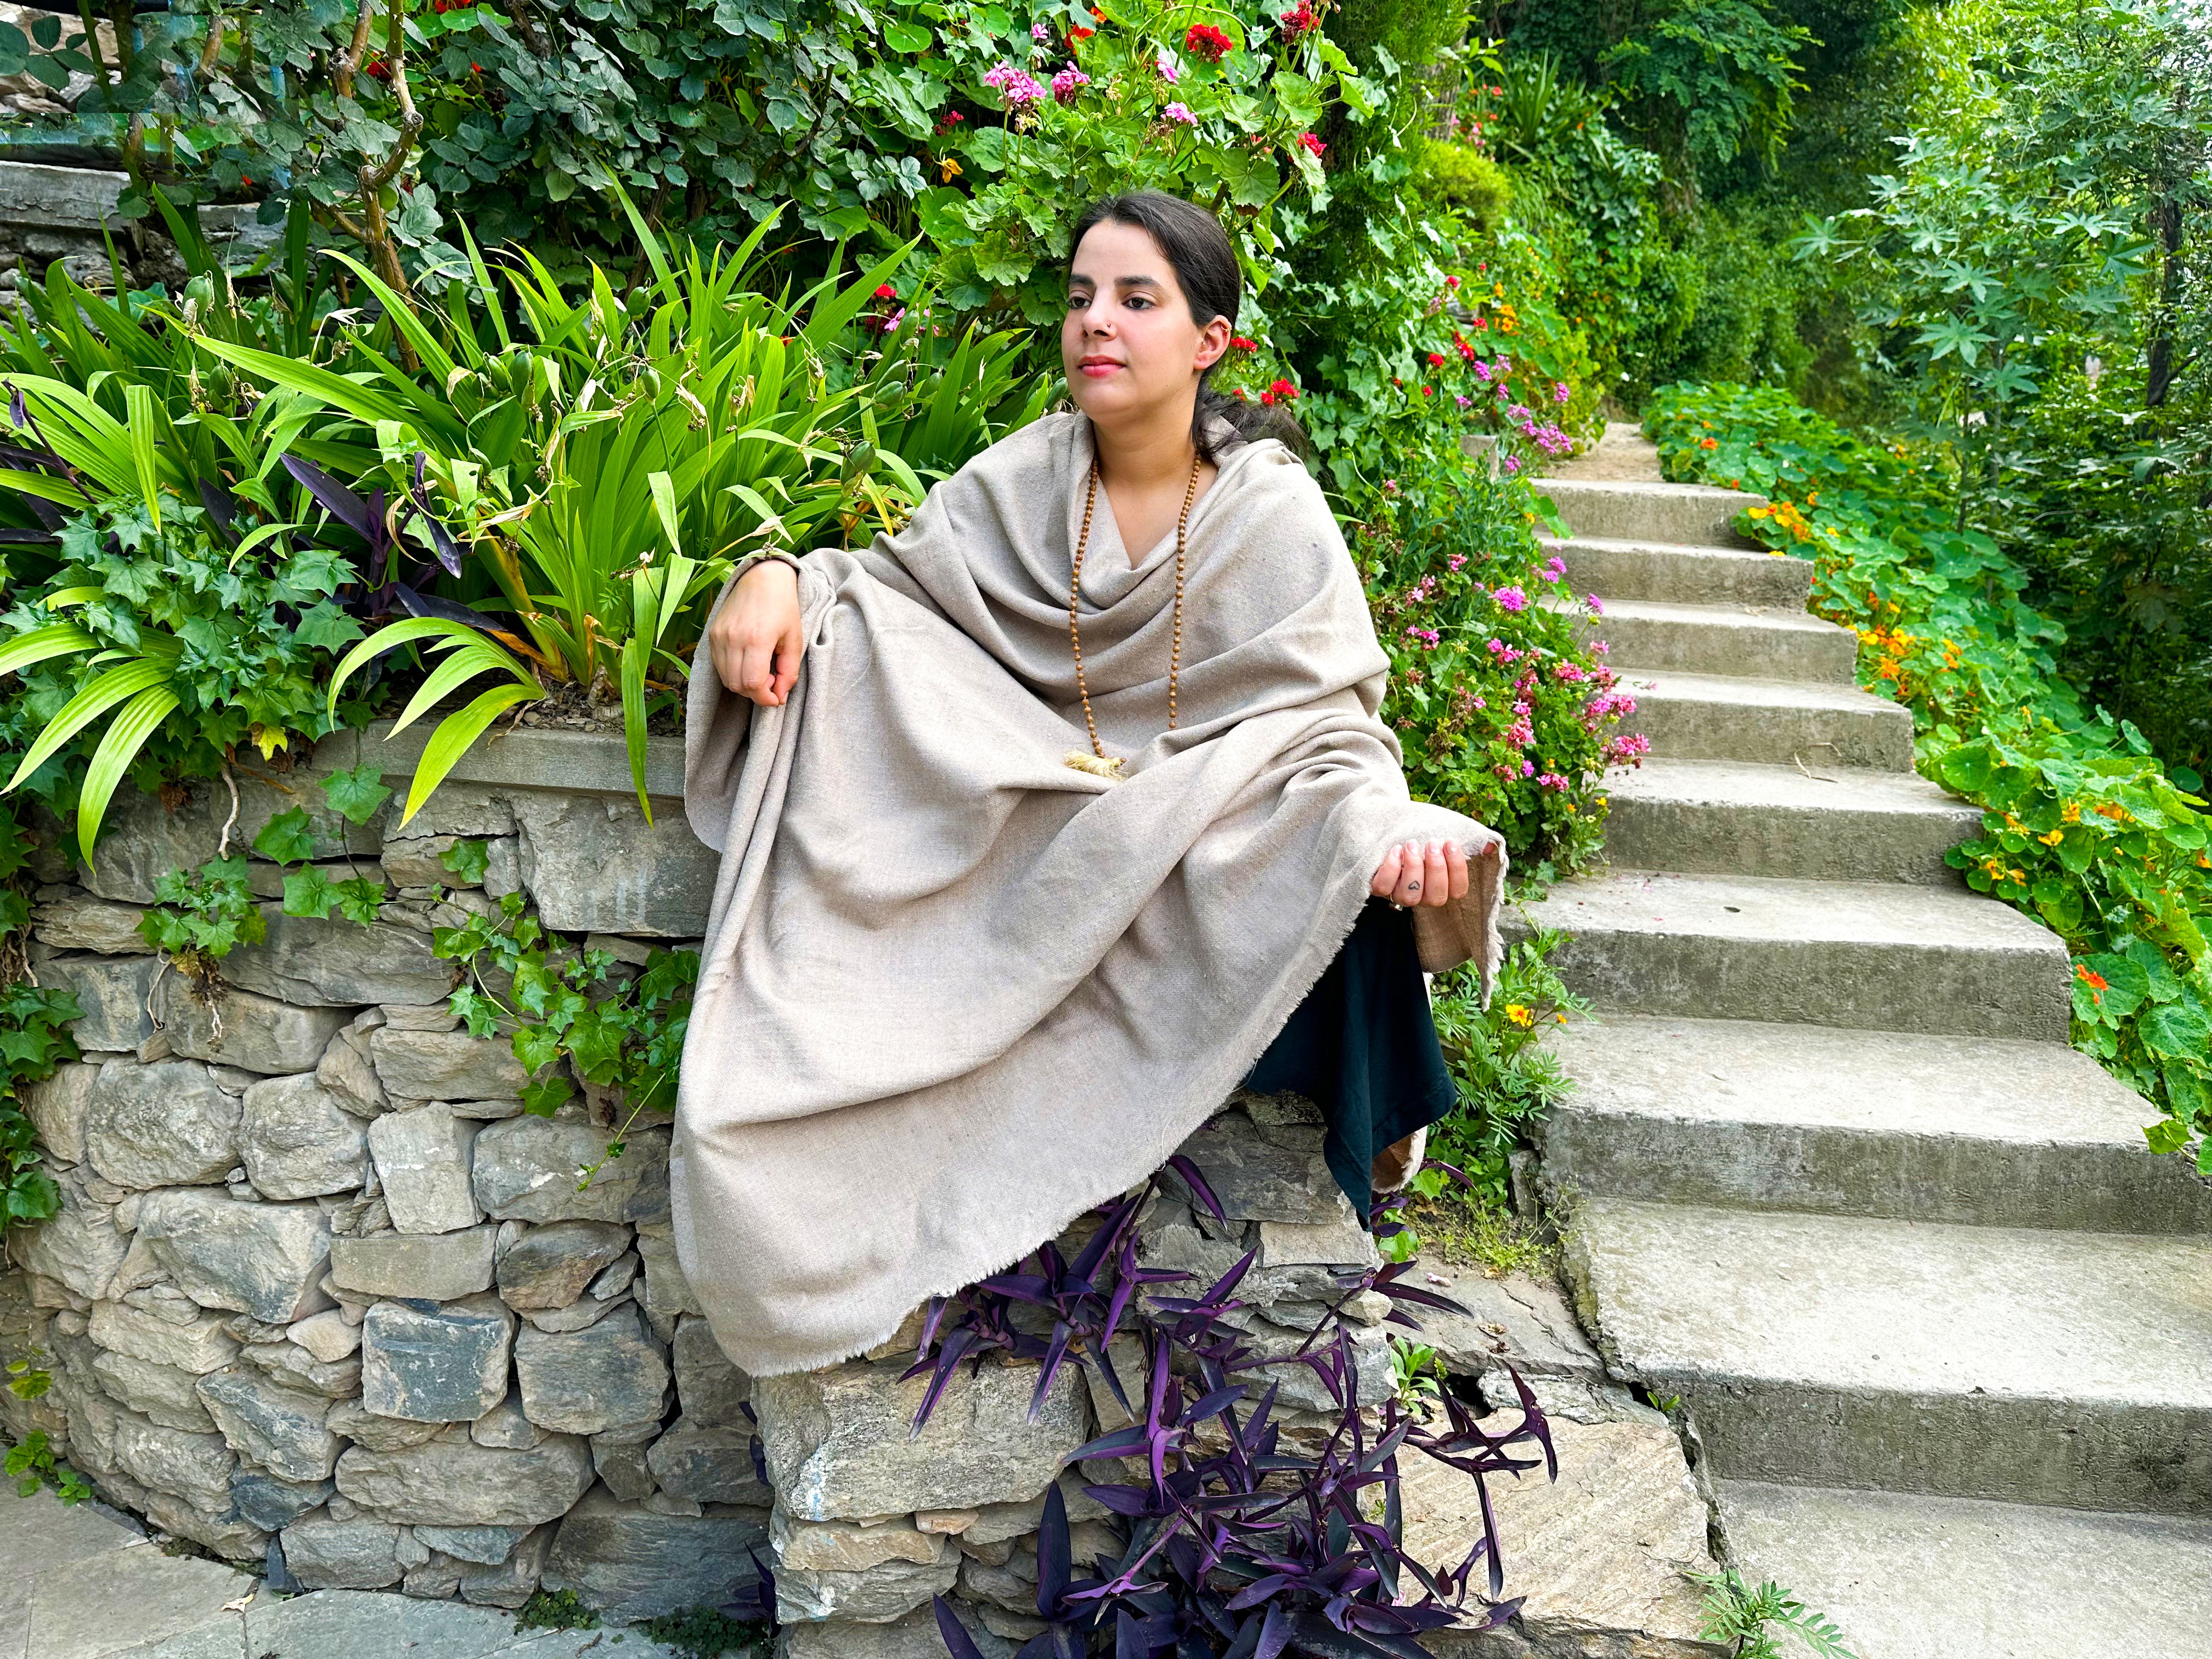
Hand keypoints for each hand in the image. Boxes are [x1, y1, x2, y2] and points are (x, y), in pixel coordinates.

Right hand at [710, 560, 804, 707]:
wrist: (762, 578)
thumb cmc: (783, 607)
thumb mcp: (794, 640)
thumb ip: (789, 672)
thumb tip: (780, 696)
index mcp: (757, 638)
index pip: (752, 683)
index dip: (765, 698)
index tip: (775, 698)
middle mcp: (733, 638)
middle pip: (737, 685)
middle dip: (755, 693)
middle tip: (770, 680)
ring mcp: (719, 636)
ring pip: (725, 678)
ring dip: (743, 684)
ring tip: (760, 670)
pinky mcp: (712, 634)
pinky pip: (718, 665)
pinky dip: (732, 672)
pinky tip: (747, 662)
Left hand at [1371, 837, 1482, 908]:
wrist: (1394, 823)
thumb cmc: (1424, 832)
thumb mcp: (1446, 833)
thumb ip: (1469, 840)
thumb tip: (1490, 847)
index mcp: (1444, 885)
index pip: (1458, 891)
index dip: (1457, 870)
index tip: (1450, 843)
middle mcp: (1423, 895)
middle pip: (1436, 898)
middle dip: (1436, 869)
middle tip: (1431, 843)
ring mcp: (1400, 893)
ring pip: (1410, 897)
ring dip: (1413, 869)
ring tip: (1412, 845)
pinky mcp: (1379, 887)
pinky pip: (1384, 888)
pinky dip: (1390, 869)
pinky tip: (1395, 851)